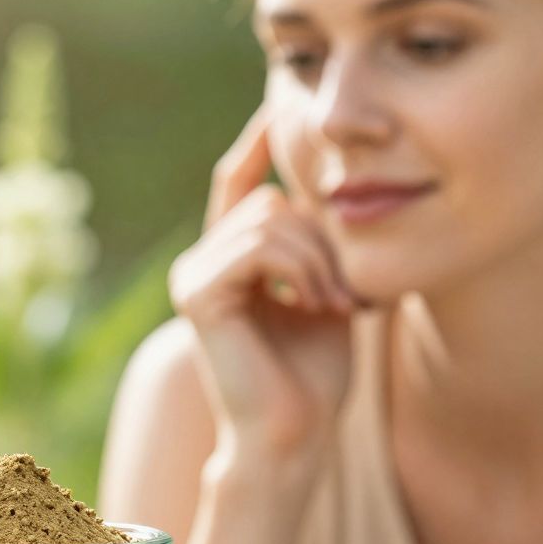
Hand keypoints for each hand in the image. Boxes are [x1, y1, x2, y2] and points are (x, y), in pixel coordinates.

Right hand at [170, 106, 357, 467]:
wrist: (297, 435)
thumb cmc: (317, 375)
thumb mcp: (331, 291)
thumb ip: (325, 244)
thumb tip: (348, 189)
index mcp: (230, 259)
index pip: (239, 182)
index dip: (258, 144)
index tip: (278, 108)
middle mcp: (202, 261)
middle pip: (270, 200)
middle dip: (322, 240)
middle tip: (349, 293)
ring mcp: (193, 275)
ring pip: (268, 218)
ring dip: (317, 258)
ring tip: (335, 304)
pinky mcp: (197, 292)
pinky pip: (256, 244)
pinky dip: (296, 268)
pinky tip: (311, 303)